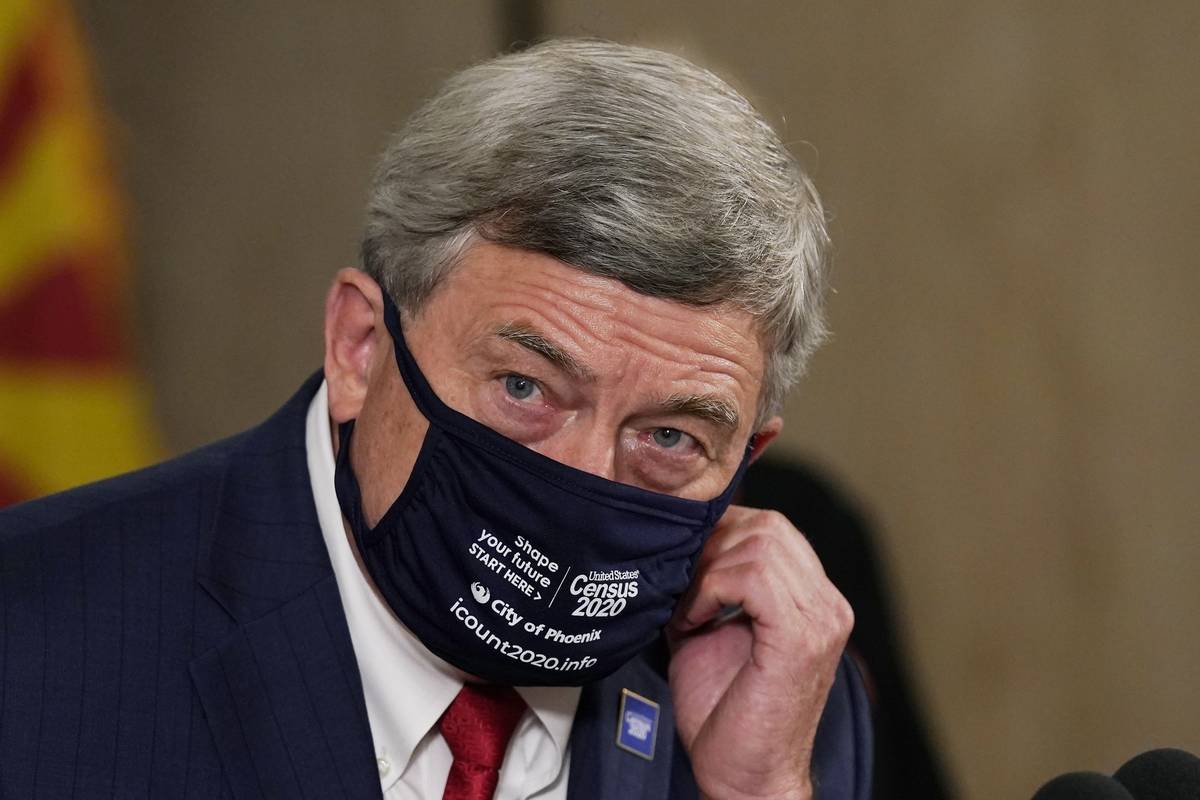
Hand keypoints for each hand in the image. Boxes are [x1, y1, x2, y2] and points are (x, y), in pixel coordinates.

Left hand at [667, 506, 853, 799]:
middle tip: (682, 586)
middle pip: (767, 525)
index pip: (772, 527)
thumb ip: (707, 585)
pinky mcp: (801, 637)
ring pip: (761, 543)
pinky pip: (754, 577)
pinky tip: (696, 621)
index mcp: (814, 600)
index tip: (685, 565)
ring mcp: (821, 619)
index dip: (720, 534)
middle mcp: (827, 604)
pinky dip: (712, 590)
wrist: (744, 776)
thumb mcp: (709, 630)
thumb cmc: (725, 712)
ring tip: (688, 611)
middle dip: (712, 546)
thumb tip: (675, 543)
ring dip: (709, 570)